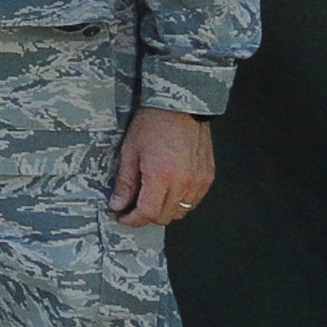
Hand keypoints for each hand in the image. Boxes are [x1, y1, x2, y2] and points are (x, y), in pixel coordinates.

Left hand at [109, 108, 214, 227]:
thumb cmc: (152, 124)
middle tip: (132, 207)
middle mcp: (184, 182)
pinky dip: (180, 202)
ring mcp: (199, 181)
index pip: (148, 212)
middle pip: (165, 216)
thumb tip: (118, 204)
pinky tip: (168, 190)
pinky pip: (194, 201)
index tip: (122, 217)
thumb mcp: (130, 151)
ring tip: (150, 197)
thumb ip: (125, 182)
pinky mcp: (208, 178)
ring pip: (181, 212)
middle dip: (146, 216)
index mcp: (161, 175)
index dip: (133, 220)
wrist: (180, 107)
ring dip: (164, 210)